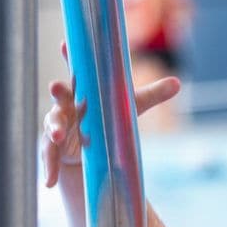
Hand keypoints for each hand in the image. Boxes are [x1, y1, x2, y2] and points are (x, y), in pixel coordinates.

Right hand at [43, 41, 181, 188]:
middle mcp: (67, 104)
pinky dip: (49, 168)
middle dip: (58, 91)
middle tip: (55, 86)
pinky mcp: (54, 147)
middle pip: (60, 96)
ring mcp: (57, 125)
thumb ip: (152, 94)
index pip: (78, 71)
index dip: (72, 57)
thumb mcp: (131, 108)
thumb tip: (177, 83)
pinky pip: (49, 156)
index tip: (66, 44)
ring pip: (51, 124)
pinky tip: (50, 182)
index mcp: (84, 91)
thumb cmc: (108, 119)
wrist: (94, 149)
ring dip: (53, 130)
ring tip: (57, 137)